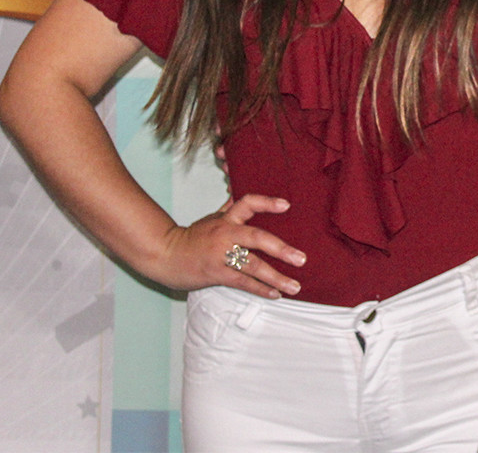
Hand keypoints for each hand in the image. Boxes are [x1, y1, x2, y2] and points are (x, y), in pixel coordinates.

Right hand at [147, 195, 305, 298]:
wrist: (164, 255)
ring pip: (253, 265)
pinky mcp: (216, 273)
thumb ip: (230, 209)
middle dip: (282, 249)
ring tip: (295, 286)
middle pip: (257, 238)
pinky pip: (242, 282)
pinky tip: (275, 294)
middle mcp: (225, 234)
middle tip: (302, 258)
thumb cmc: (191, 237)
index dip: (266, 203)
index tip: (286, 205)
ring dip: (276, 277)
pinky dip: (260, 289)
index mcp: (226, 219)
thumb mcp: (211, 219)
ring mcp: (220, 255)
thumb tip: (241, 195)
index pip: (247, 203)